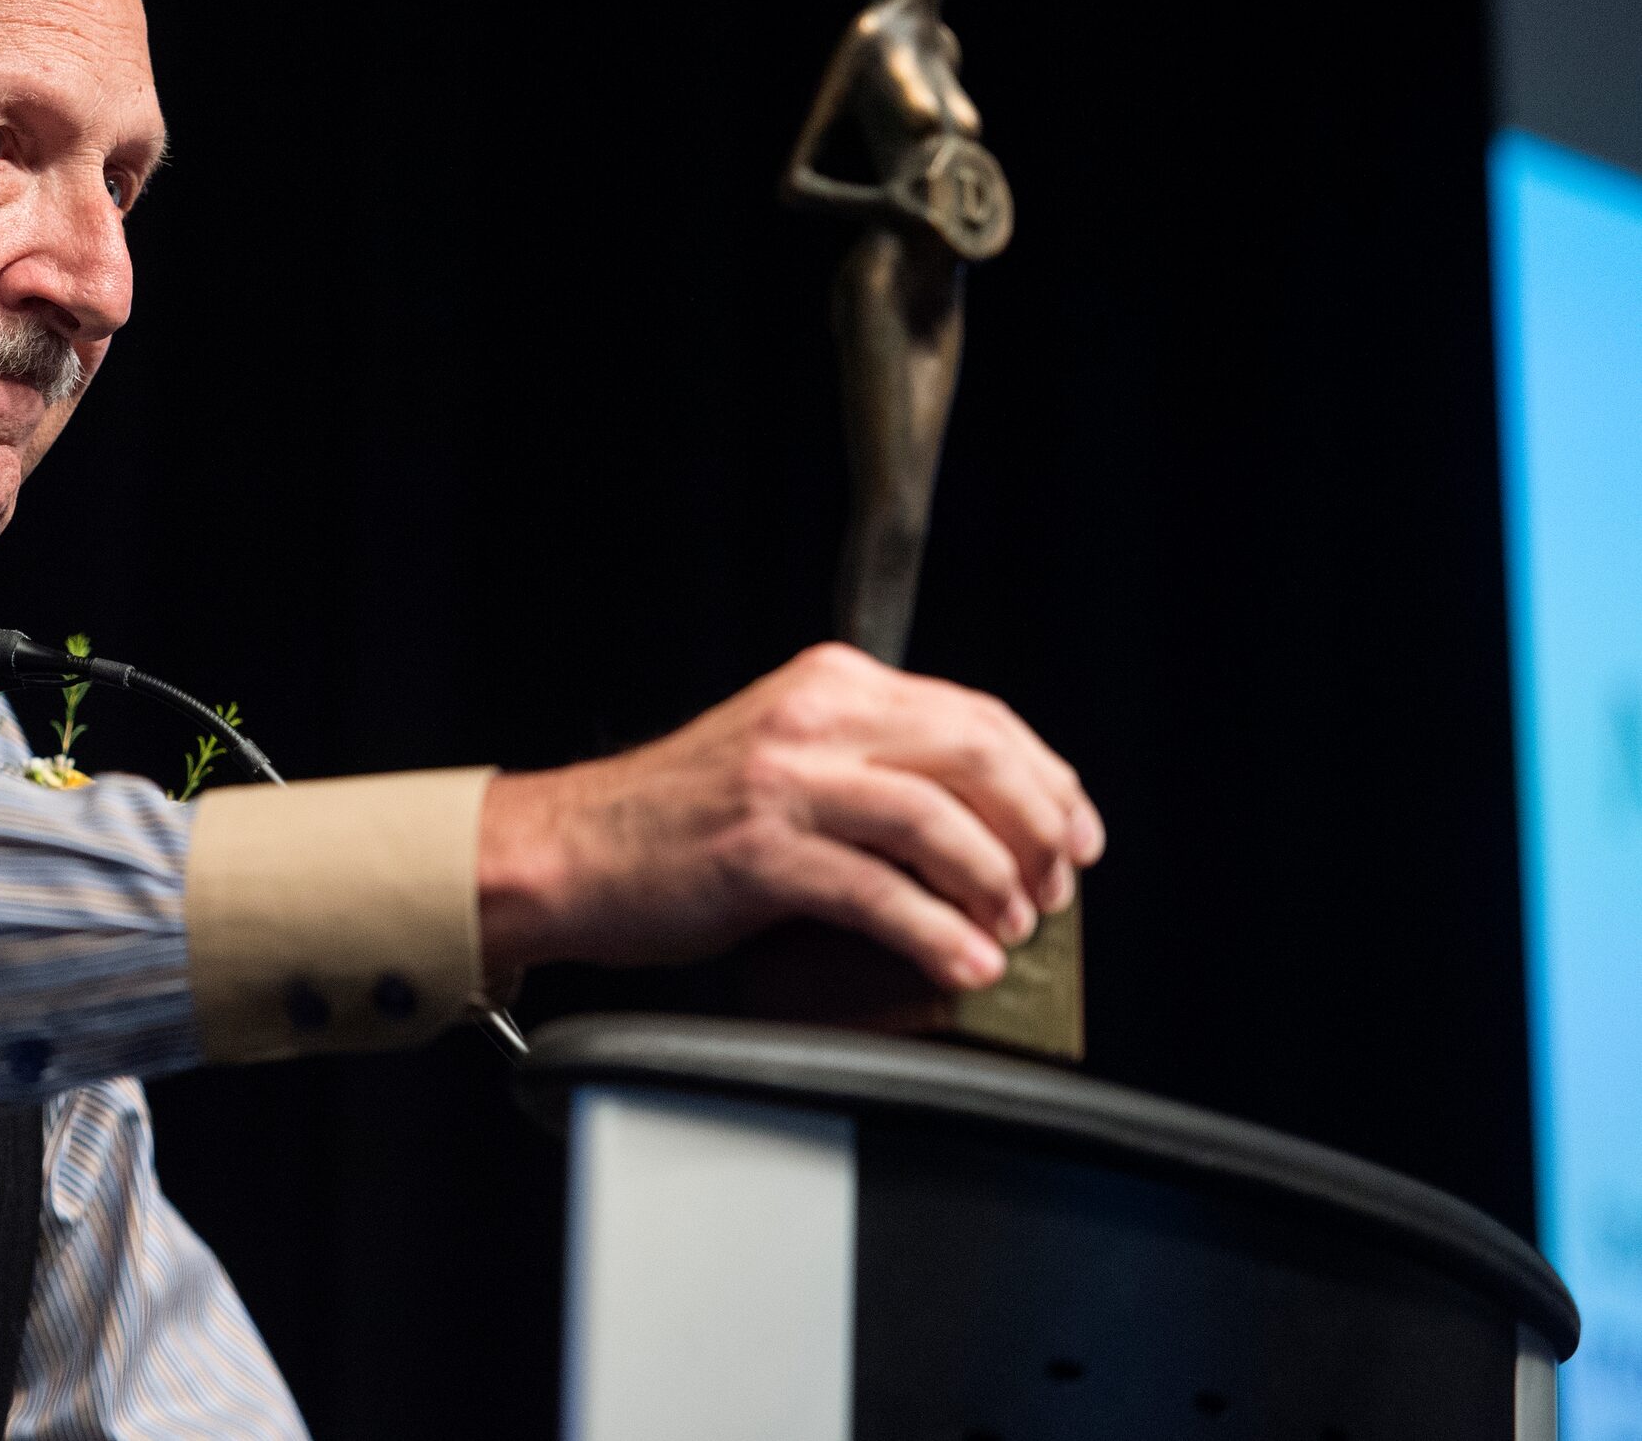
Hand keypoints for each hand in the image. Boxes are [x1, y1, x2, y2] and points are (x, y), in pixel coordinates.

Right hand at [475, 642, 1102, 991]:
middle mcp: (813, 717)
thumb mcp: (782, 756)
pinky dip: (939, 934)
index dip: (1047, 780)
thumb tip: (983, 821)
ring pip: (939, 819)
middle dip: (1039, 830)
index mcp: (829, 684)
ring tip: (1013, 929)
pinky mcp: (761, 852)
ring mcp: (786, 782)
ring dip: (997, 884)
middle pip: (975, 756)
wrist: (569, 851)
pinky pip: (881, 893)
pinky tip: (965, 962)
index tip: (1077, 836)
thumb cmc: (673, 820)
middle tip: (1055, 890)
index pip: (976, 716)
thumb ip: (868, 764)